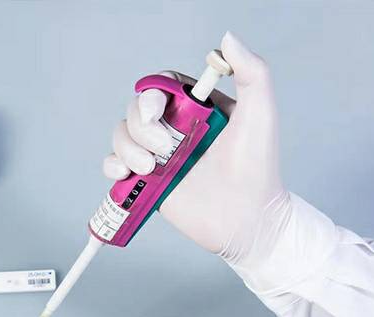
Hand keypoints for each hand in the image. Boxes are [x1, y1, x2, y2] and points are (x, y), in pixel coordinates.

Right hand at [102, 31, 290, 270]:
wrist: (247, 220)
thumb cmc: (258, 169)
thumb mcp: (259, 114)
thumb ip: (251, 72)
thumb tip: (227, 39)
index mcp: (197, 109)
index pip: (162, 86)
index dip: (152, 93)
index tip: (159, 110)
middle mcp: (175, 129)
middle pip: (136, 109)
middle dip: (141, 126)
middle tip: (164, 148)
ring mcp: (159, 156)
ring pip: (121, 135)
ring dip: (129, 148)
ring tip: (153, 168)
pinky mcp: (147, 182)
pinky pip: (114, 164)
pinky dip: (113, 166)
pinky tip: (129, 174)